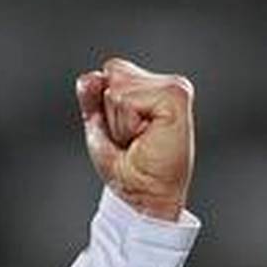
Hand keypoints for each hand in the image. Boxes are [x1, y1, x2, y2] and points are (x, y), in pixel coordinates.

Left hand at [78, 57, 195, 221]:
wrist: (144, 196)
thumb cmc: (128, 168)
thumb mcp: (101, 126)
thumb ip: (92, 96)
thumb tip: (90, 76)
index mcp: (157, 87)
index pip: (113, 70)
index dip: (106, 105)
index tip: (127, 132)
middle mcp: (170, 84)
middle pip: (114, 72)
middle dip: (111, 111)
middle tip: (132, 139)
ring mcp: (175, 88)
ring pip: (117, 88)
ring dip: (119, 122)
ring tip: (139, 141)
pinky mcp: (176, 97)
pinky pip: (127, 100)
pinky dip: (126, 124)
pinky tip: (146, 138)